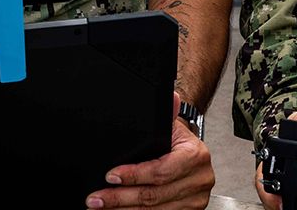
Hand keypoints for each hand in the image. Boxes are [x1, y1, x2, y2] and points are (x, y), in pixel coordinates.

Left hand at [86, 93, 213, 209]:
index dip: (133, 175)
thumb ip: (166, 114)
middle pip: (153, 195)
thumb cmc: (177, 143)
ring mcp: (195, 200)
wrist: (191, 156)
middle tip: (97, 198)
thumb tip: (169, 96)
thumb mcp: (171, 127)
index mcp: (196, 157)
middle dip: (120, 198)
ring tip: (102, 207)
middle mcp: (199, 180)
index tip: (110, 176)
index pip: (160, 171)